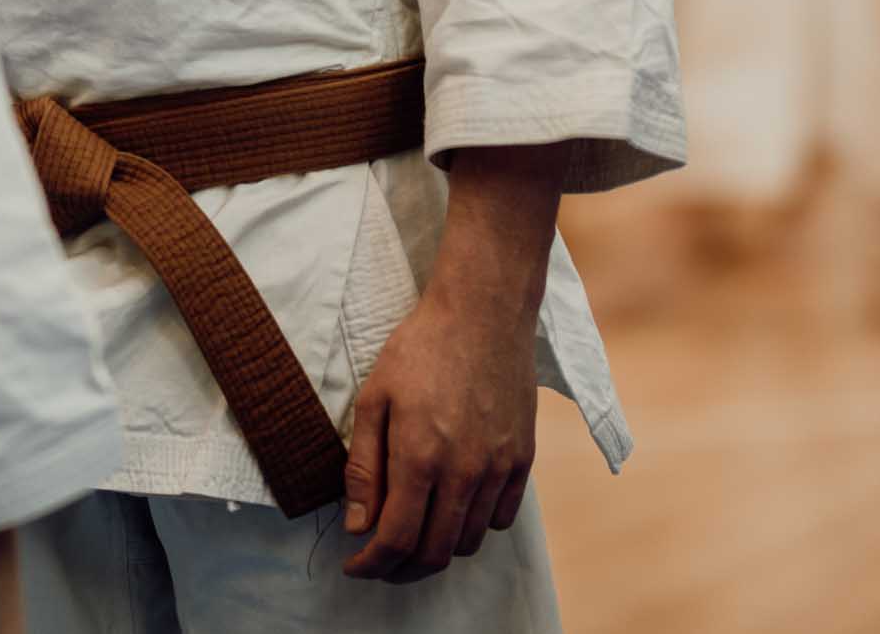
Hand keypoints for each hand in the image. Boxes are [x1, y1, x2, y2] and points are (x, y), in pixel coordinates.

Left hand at [340, 143, 565, 579]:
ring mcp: (498, 467)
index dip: (371, 564)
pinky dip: (475, 526)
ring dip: (438, 550)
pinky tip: (454, 508)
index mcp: (419, 456)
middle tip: (381, 561)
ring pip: (469, 542)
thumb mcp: (374, 398)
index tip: (356, 566)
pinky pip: (501, 518)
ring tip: (416, 534)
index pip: (395, 540)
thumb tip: (358, 524)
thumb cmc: (421, 347)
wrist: (484, 310)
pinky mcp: (523, 459)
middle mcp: (463, 471)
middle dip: (401, 569)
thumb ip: (363, 467)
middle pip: (434, 553)